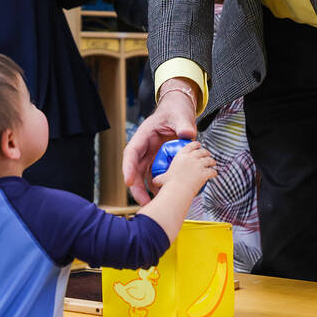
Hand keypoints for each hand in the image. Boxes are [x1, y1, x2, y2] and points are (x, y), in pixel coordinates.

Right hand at [122, 80, 197, 202]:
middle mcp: (144, 147)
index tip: (128, 181)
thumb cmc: (176, 110)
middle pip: (135, 169)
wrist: (180, 111)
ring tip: (153, 205)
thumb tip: (188, 135)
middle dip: (136, 187)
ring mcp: (151, 155)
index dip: (128, 167)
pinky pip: (156, 175)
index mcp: (144, 135)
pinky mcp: (159, 160)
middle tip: (143, 202)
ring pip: (143, 176)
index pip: (131, 152)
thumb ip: (183, 125)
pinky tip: (165, 197)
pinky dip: (159, 186)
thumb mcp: (179, 115)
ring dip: (146, 190)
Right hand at [154, 140, 216, 194]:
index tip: (197, 145)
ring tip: (212, 162)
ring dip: (211, 161)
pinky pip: (212, 171)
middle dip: (205, 152)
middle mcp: (191, 158)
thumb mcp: (162, 178)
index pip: (190, 145)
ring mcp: (199, 165)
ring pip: (209, 160)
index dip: (195, 144)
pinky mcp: (204, 173)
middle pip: (201, 151)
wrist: (177, 191)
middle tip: (206, 154)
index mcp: (181, 155)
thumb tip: (154, 181)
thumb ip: (159, 178)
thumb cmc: (170, 184)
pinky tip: (214, 173)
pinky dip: (214, 172)